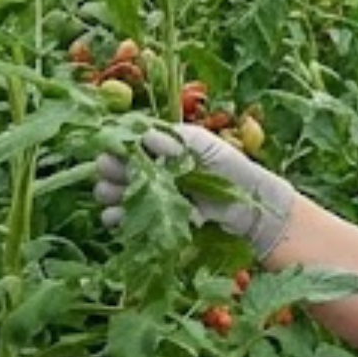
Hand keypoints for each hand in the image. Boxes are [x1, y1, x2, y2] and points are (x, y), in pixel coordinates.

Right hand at [93, 123, 295, 256]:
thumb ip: (174, 141)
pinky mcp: (153, 219)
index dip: (116, 146)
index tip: (113, 150)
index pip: (127, 143)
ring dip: (109, 193)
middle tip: (110, 172)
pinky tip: (118, 216)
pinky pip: (126, 218)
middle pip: (115, 167)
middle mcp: (150, 169)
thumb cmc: (229, 167)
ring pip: (114, 192)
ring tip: (112, 195)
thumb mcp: (204, 145)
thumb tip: (144, 137)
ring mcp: (150, 194)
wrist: (248, 205)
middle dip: (109, 169)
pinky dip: (117, 217)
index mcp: (160, 146)